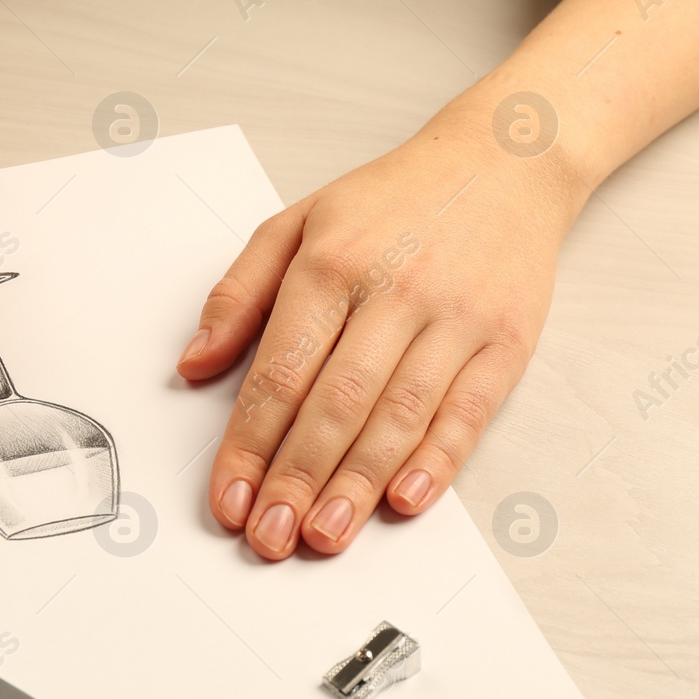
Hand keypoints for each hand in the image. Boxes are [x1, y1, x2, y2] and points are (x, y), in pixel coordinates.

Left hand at [176, 126, 581, 558]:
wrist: (504, 161)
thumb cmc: (389, 201)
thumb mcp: (294, 223)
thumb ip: (237, 295)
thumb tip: (192, 364)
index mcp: (330, 263)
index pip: (279, 371)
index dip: (249, 443)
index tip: (227, 498)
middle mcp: (393, 291)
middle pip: (335, 402)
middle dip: (295, 478)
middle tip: (268, 537)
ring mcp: (454, 318)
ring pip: (398, 416)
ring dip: (357, 485)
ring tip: (322, 536)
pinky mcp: (506, 341)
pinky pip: (468, 412)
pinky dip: (437, 462)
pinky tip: (403, 501)